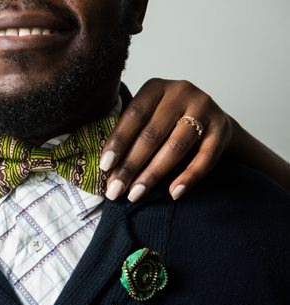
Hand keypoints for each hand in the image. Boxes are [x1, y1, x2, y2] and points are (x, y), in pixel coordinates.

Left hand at [101, 78, 232, 201]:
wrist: (212, 118)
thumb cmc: (168, 120)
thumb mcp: (148, 114)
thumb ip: (130, 131)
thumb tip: (106, 167)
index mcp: (156, 87)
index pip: (133, 115)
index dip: (118, 142)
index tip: (105, 166)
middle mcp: (181, 93)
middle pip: (152, 134)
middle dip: (130, 166)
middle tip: (115, 189)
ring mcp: (204, 109)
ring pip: (175, 148)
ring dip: (153, 175)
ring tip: (136, 194)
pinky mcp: (221, 129)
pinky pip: (204, 159)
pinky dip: (188, 178)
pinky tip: (173, 193)